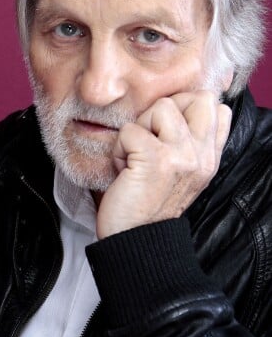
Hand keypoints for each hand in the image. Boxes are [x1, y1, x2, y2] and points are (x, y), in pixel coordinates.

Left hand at [96, 91, 231, 238]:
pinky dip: (119, 147)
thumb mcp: (180, 171)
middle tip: (149, 140)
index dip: (185, 109)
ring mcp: (183, 157)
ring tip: (136, 156)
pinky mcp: (157, 160)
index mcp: (209, 157)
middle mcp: (203, 155)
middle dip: (165, 110)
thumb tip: (176, 107)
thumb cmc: (147, 200)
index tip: (164, 134)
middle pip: (197, 97)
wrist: (135, 240)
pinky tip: (124, 168)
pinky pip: (131, 130)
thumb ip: (187, 141)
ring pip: (162, 106)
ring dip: (139, 128)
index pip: (216, 106)